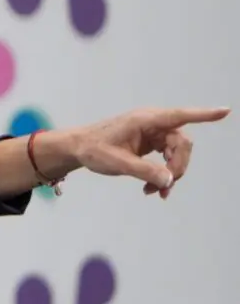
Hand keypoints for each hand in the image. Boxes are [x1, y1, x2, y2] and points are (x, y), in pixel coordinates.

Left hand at [48, 106, 228, 197]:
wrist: (78, 148)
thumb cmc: (93, 150)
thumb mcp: (116, 163)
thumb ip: (144, 171)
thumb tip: (169, 180)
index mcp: (144, 120)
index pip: (179, 116)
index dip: (204, 115)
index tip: (226, 111)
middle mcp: (152, 123)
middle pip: (182, 144)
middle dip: (178, 167)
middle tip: (165, 188)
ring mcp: (153, 133)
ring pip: (176, 153)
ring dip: (170, 174)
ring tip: (154, 193)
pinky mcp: (151, 143)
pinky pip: (167, 158)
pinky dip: (163, 174)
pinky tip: (152, 189)